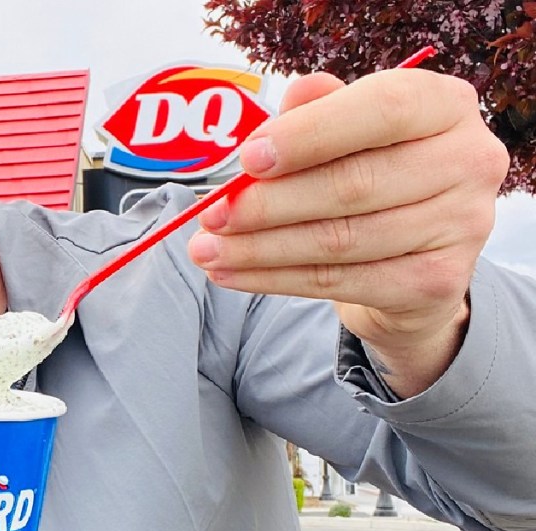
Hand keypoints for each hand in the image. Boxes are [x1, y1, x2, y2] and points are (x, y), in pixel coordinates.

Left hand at [188, 70, 507, 395]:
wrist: (413, 256)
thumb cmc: (367, 172)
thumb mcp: (342, 131)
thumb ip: (313, 112)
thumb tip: (284, 106)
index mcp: (445, 104)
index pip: (382, 109)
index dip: (309, 134)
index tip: (247, 158)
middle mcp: (469, 160)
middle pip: (353, 185)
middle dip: (268, 203)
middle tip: (210, 215)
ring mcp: (461, 226)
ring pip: (339, 241)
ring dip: (259, 249)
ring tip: (205, 250)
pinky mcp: (438, 283)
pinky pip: (338, 282)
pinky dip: (273, 279)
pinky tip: (230, 274)